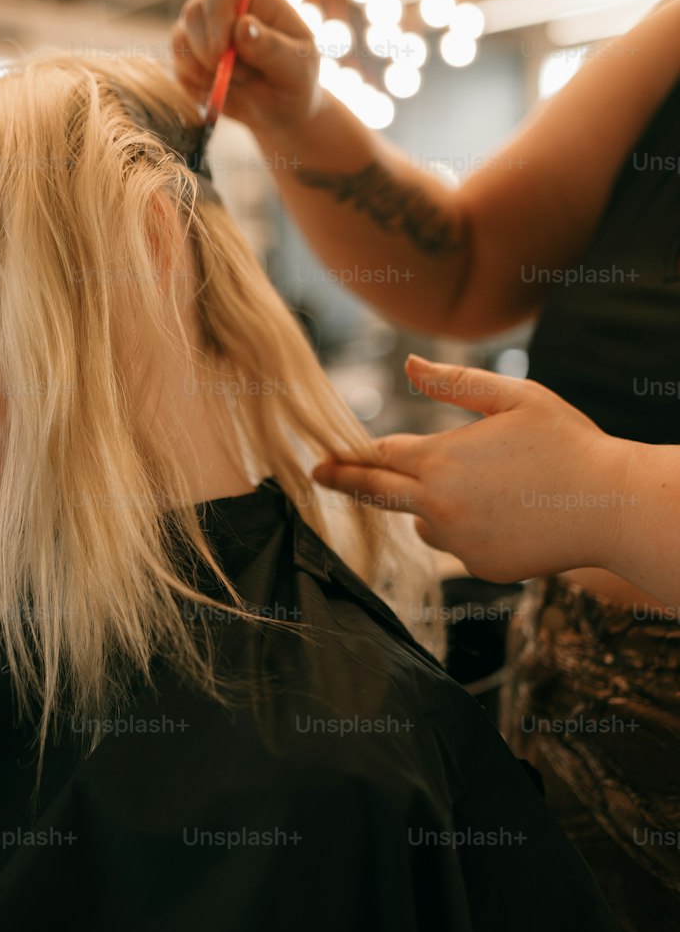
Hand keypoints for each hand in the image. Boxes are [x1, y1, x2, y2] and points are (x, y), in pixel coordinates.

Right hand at [170, 0, 321, 133]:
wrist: (280, 110)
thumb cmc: (295, 81)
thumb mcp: (297, 68)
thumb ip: (273, 48)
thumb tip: (243, 25)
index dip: (216, 8)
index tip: (222, 48)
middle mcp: (221, 3)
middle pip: (193, 12)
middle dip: (210, 52)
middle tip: (233, 75)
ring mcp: (200, 27)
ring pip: (180, 40)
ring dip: (208, 71)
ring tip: (239, 80)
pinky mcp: (187, 55)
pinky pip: (178, 68)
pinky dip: (198, 86)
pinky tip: (222, 89)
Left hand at [312, 355, 621, 584]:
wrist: (611, 507)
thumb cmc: (567, 442)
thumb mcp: (515, 397)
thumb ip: (455, 383)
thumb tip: (409, 364)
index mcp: (439, 460)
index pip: (380, 455)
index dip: (356, 452)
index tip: (326, 456)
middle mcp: (438, 506)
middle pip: (378, 493)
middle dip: (347, 483)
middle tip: (319, 475)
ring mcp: (458, 542)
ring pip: (422, 523)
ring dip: (428, 507)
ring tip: (477, 488)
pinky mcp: (481, 567)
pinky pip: (458, 546)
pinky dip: (469, 530)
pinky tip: (508, 514)